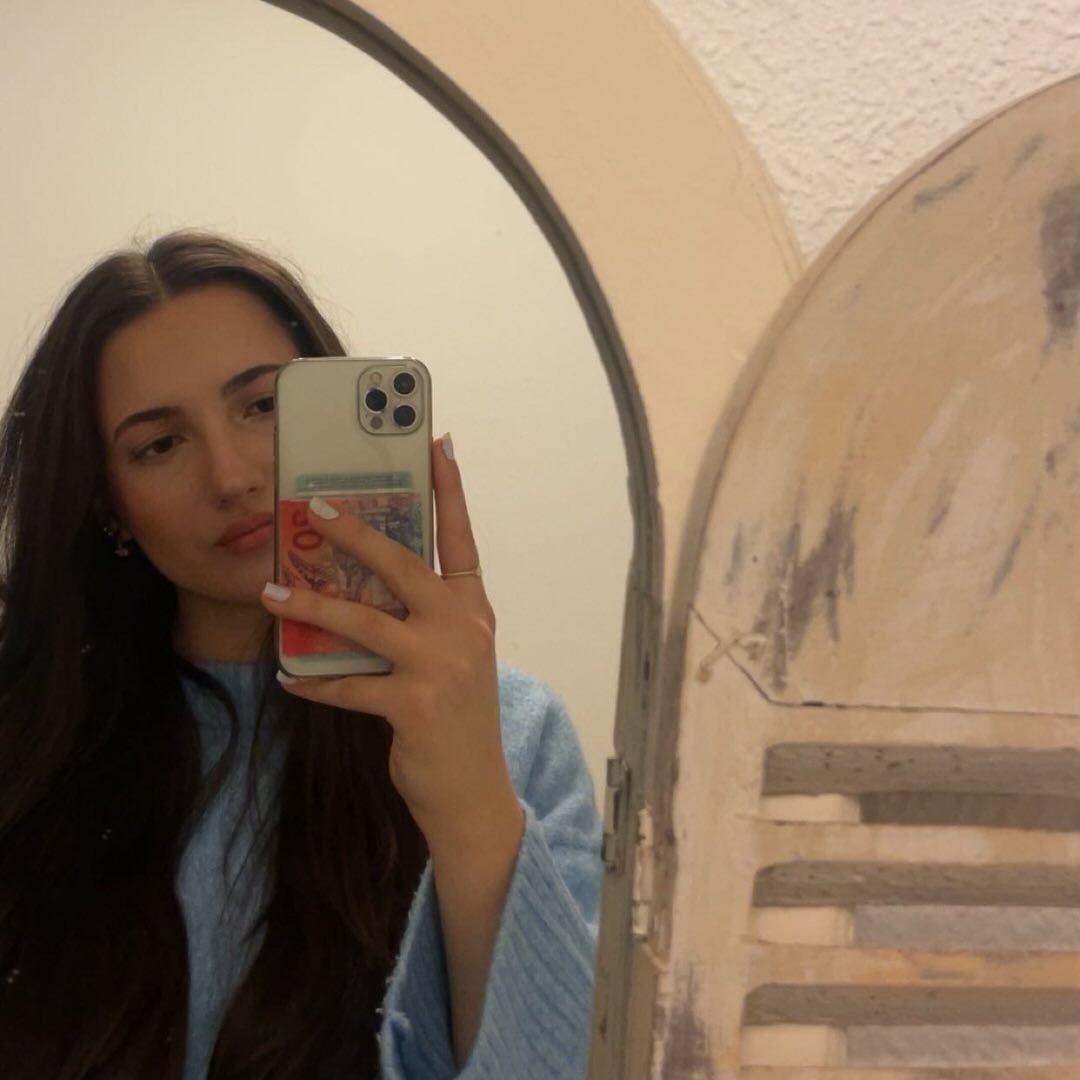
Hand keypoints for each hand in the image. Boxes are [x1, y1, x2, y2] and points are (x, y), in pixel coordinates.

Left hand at [261, 436, 521, 854]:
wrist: (473, 792)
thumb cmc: (457, 720)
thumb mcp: (453, 659)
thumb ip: (423, 621)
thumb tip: (362, 588)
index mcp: (474, 611)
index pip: (461, 539)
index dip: (450, 492)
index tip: (438, 445)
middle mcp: (463, 629)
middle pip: (404, 565)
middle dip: (356, 532)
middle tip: (315, 508)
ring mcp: (441, 665)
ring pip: (364, 620)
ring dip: (311, 604)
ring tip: (271, 592)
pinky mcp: (415, 704)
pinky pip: (348, 684)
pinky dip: (315, 681)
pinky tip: (289, 676)